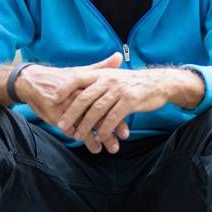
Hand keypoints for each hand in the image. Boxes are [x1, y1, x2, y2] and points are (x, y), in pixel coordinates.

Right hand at [15, 53, 131, 151]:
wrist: (31, 82)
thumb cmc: (59, 78)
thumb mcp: (80, 72)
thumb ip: (101, 68)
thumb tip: (119, 56)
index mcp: (85, 84)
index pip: (106, 100)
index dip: (118, 112)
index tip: (128, 123)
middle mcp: (77, 95)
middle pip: (98, 113)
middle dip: (111, 127)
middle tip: (123, 138)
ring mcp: (66, 106)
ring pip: (87, 124)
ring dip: (99, 137)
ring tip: (111, 148)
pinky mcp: (55, 115)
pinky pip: (72, 129)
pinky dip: (84, 139)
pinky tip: (95, 147)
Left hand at [56, 67, 176, 152]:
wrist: (158, 83)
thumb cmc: (133, 83)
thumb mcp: (114, 76)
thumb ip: (98, 79)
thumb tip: (78, 86)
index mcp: (102, 73)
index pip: (78, 78)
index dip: (65, 88)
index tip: (53, 99)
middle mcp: (108, 80)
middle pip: (84, 97)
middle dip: (71, 113)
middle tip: (61, 125)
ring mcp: (119, 90)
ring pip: (97, 109)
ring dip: (86, 124)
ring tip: (77, 136)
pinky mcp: (130, 101)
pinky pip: (113, 117)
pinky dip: (104, 128)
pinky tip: (99, 137)